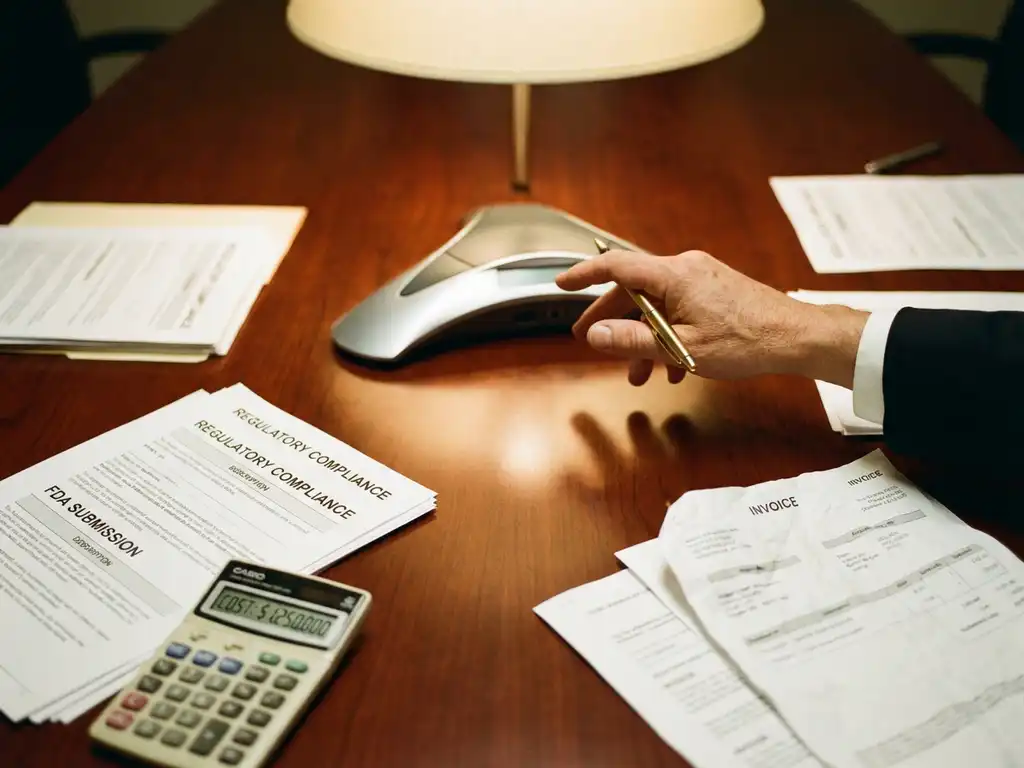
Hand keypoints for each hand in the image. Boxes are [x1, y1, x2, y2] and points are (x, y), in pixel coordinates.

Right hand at [555, 249, 867, 387]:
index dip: (585, 274)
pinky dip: (667, 335)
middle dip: (611, 320)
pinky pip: (678, 309)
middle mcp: (685, 269)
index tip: (563, 284)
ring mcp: (701, 278)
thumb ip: (632, 341)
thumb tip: (595, 335)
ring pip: (657, 305)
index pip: (617, 266)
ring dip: (643, 338)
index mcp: (674, 275)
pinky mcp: (714, 291)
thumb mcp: (681, 347)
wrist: (796, 337)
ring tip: (638, 373)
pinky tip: (671, 367)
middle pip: (634, 290)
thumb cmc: (746, 341)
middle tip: (588, 340)